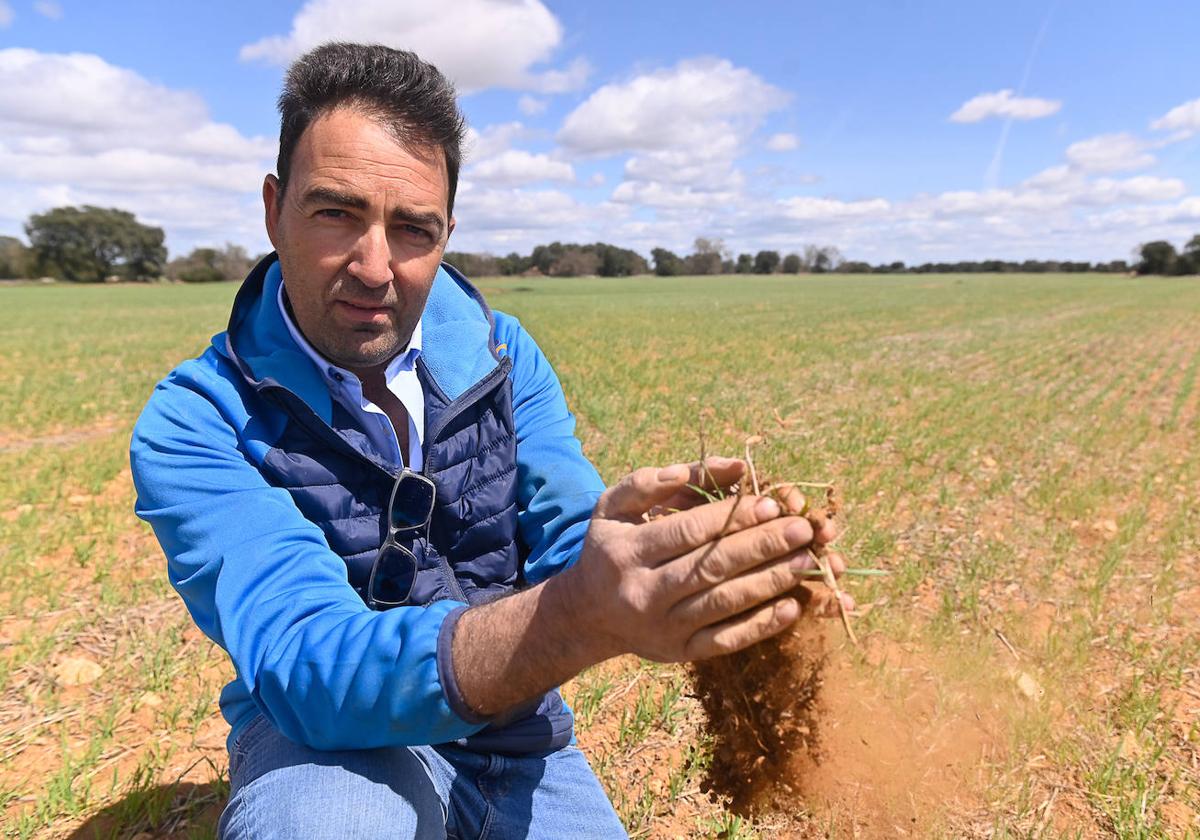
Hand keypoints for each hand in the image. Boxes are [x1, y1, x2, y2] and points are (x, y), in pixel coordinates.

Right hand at [554, 457, 850, 663]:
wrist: (589, 614)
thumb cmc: (611, 546)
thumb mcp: (617, 506)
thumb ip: (661, 480)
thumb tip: (726, 467)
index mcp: (627, 552)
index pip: (687, 532)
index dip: (732, 517)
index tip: (771, 503)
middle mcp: (643, 593)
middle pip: (711, 568)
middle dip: (762, 547)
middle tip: (803, 530)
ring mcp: (663, 628)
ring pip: (724, 604)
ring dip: (770, 582)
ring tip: (807, 561)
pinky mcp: (680, 653)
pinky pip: (727, 640)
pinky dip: (762, 625)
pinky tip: (793, 606)